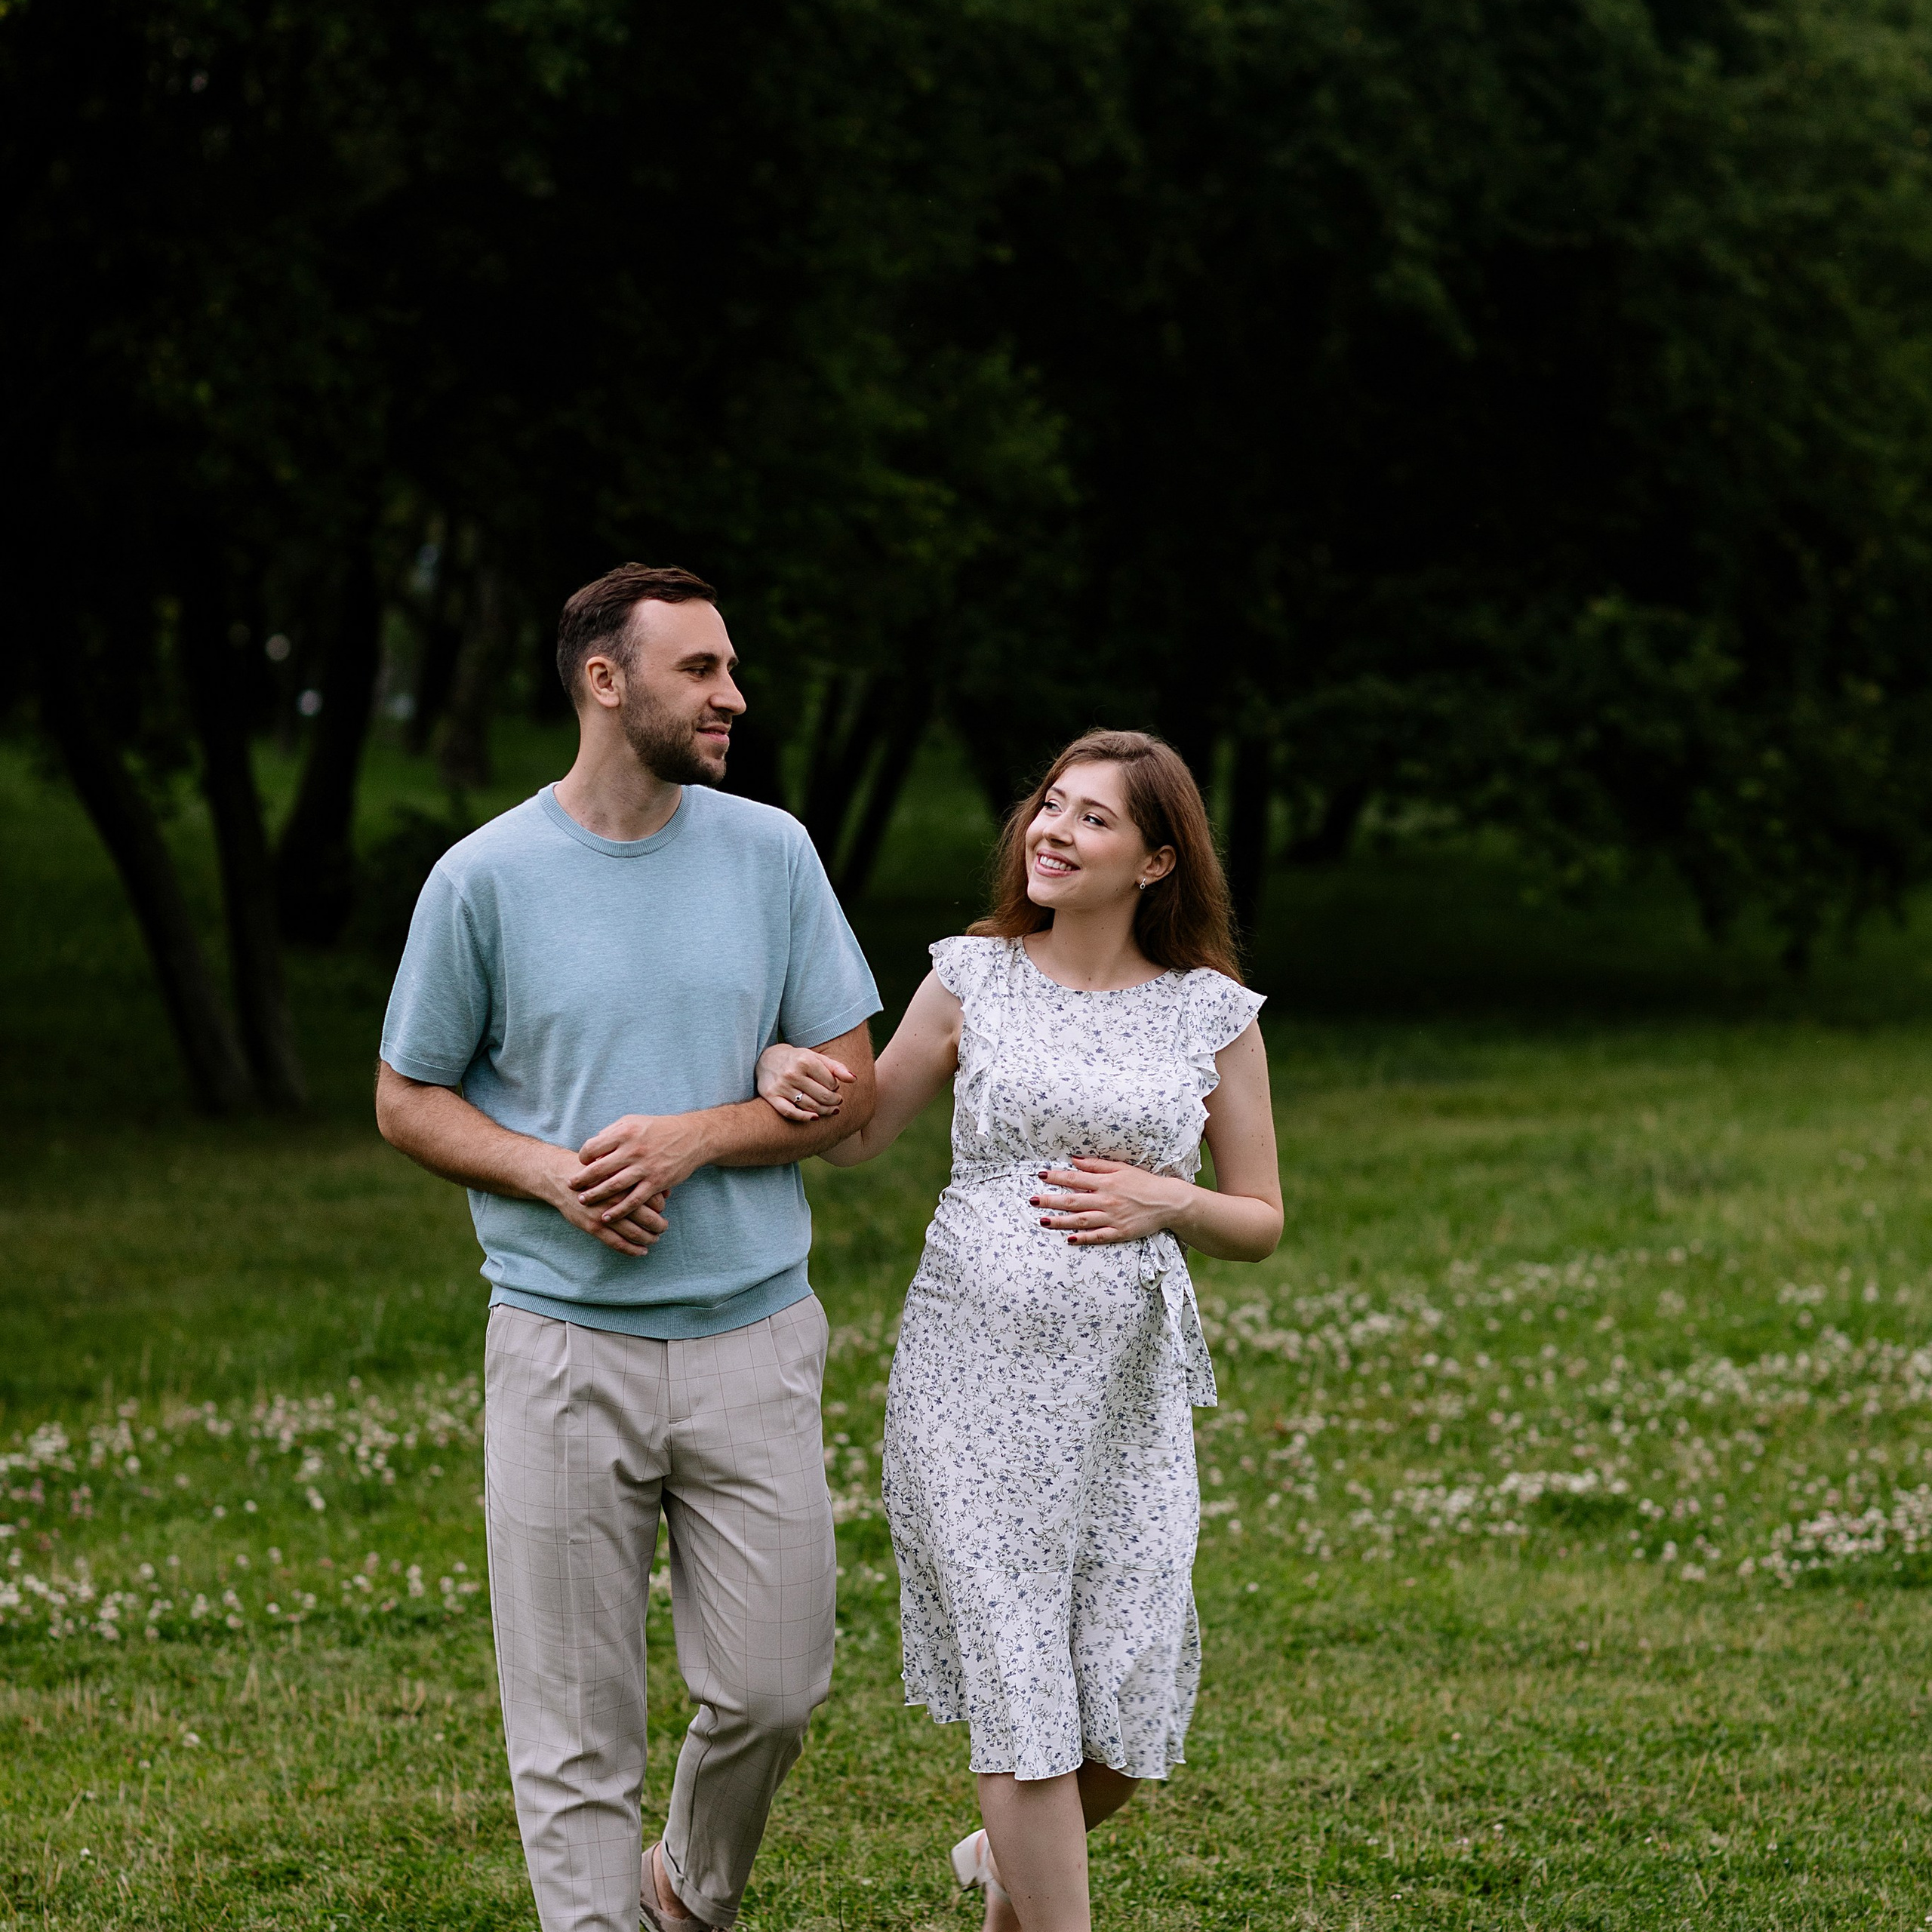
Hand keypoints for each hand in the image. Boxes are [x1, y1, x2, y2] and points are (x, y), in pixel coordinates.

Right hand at [528, 1143, 669, 1256]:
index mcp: (626, 1182)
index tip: (663, 1209)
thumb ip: (637, 1176)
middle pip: (649, 1218)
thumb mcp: (615, 1166)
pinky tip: (641, 1251)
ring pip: (635, 1233)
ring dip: (649, 1239)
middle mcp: (618, 1199)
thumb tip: (663, 1188)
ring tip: (654, 1239)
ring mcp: (605, 1215)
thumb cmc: (592, 1171)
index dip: (662, 1207)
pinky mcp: (594, 1227)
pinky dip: (632, 1250)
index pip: (655, 1200)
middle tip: (663, 1227)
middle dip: (659, 1225)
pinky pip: (618, 1243)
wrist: (562, 1178)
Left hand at [569, 1113, 713, 1227]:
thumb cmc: (659, 1128)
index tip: (581, 1164)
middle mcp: (633, 1151)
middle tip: (571, 1187)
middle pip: (598, 1169)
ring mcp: (644, 1168)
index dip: (583, 1157)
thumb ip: (612, 1132)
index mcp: (624, 1133)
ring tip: (583, 1201)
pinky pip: (633, 1200)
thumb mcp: (633, 1121)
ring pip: (613, 1187)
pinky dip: (618, 1211)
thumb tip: (593, 1146)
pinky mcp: (656, 1182)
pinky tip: (607, 1217)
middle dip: (582, 1180)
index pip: (593, 1148)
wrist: (691, 1137)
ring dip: (595, 1196)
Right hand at [756, 1044, 853, 1121]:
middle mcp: (792, 1073)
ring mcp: (780, 1086)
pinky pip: (790, 1112)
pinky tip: (814, 1118)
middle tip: (837, 1102)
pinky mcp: (771, 1096)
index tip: (835, 1087)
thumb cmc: (797, 1059)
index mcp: (805, 1060)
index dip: (836, 1087)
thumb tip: (854, 1079)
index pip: (830, 1082)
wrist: (767, 1059)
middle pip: (822, 1096)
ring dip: (824, 1111)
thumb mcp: (816, 1057)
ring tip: (830, 1110)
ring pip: (809, 1106)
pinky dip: (803, 1117)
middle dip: (833, 1101)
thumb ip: (836, 1067)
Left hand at [1030, 1158, 1190, 1245]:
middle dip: (1050, 1201)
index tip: (1041, 1175)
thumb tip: (1075, 1160)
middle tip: (1032, 1200)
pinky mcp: (1119, 1233)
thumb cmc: (1144, 1183)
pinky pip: (1097, 1236)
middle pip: (1073, 1201)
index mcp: (1106, 1182)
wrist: (1167, 1202)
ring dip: (1060, 1221)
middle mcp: (1106, 1200)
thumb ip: (1097, 1165)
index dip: (1057, 1177)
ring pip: (1080, 1220)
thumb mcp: (1121, 1168)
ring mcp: (1112, 1218)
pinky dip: (1083, 1238)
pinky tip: (1069, 1239)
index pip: (1075, 1179)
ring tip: (1042, 1221)